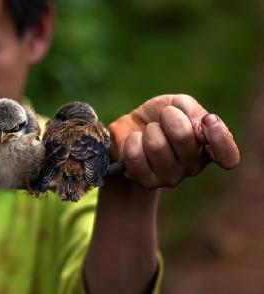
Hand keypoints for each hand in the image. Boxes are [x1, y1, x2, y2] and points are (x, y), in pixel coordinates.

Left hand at [107, 94, 239, 188]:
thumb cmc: (158, 118)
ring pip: (156, 145)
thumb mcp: (177, 105)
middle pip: (183, 135)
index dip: (220, 139)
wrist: (128, 130)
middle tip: (163, 118)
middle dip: (168, 117)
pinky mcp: (147, 182)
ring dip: (149, 130)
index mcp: (208, 148)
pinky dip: (132, 140)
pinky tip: (136, 143)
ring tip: (148, 133)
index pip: (228, 156)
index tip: (208, 121)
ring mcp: (170, 177)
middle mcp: (193, 167)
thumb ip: (192, 111)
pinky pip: (135, 154)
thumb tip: (200, 127)